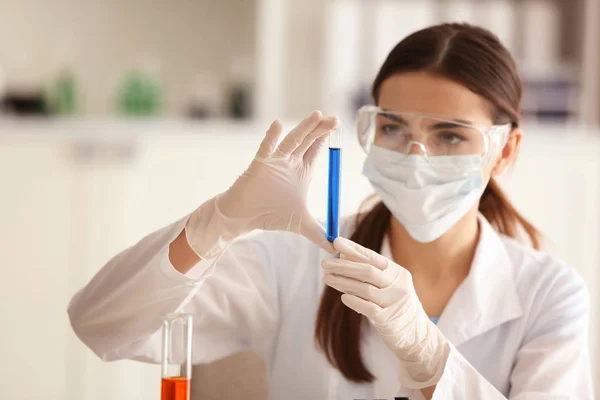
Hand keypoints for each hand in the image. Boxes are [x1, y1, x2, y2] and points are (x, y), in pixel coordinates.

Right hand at [186, 111, 337, 258]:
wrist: (243, 216)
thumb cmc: (269, 215)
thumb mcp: (302, 225)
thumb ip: (319, 235)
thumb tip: (336, 247)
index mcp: (301, 172)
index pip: (316, 151)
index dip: (326, 138)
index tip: (338, 125)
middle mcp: (289, 163)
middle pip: (308, 141)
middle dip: (321, 130)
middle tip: (335, 119)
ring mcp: (275, 162)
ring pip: (292, 142)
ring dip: (304, 129)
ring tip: (318, 116)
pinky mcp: (260, 166)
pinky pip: (266, 150)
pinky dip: (270, 138)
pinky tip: (277, 125)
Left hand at [321, 237, 449, 388]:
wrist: (415, 334)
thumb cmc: (395, 305)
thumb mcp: (388, 285)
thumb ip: (369, 272)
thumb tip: (342, 256)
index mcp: (397, 272)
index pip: (372, 257)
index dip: (354, 249)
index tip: (336, 242)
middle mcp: (398, 285)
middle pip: (367, 271)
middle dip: (343, 266)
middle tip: (325, 263)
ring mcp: (394, 302)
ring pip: (365, 289)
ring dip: (343, 283)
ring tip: (327, 279)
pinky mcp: (389, 319)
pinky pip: (369, 308)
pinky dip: (354, 301)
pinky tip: (343, 298)